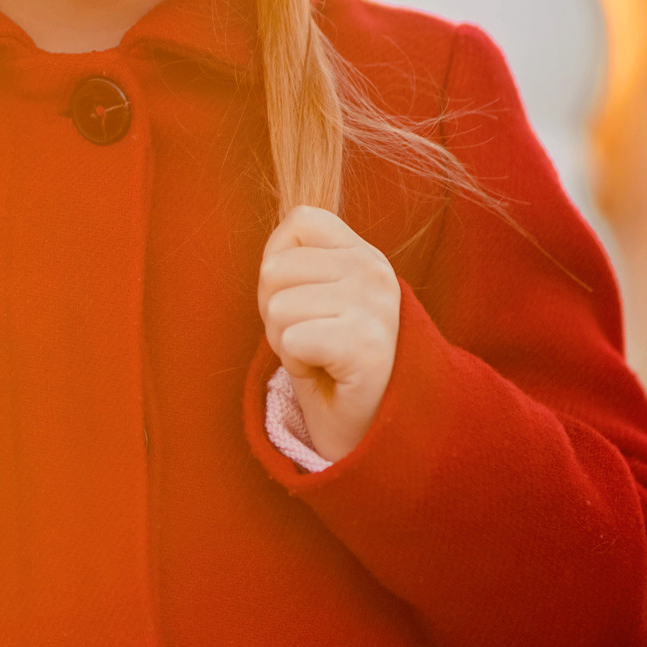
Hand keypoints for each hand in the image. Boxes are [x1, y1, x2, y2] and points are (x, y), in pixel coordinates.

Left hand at [258, 205, 399, 464]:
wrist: (370, 425)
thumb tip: (271, 258)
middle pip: (274, 269)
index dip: (279, 264)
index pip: (300, 220)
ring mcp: (375, 306)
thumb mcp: (314, 298)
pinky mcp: (367, 345)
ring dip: (285, 343)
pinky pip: (292, 340)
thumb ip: (297, 265)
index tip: (301, 302)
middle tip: (309, 340)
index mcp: (363, 253)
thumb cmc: (331, 362)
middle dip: (275, 312)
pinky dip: (297, 365)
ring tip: (319, 357)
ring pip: (278, 307)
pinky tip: (326, 373)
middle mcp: (375, 271)